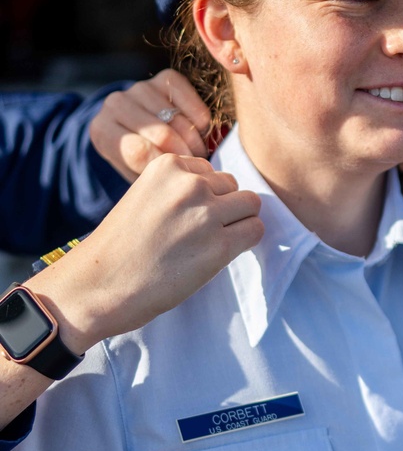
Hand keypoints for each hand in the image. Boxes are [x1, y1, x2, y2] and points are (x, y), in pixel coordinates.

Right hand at [29, 154, 262, 351]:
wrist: (100, 284)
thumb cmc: (120, 248)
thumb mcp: (145, 198)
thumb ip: (178, 190)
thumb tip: (221, 195)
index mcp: (168, 166)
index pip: (209, 171)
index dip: (204, 196)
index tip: (184, 219)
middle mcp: (190, 184)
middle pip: (233, 186)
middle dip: (223, 208)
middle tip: (199, 235)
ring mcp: (207, 214)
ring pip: (250, 205)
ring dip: (238, 223)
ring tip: (210, 244)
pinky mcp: (220, 246)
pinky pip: (255, 231)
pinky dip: (245, 241)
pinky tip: (220, 255)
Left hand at [90, 70, 212, 181]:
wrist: (142, 130)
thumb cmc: (140, 158)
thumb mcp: (136, 174)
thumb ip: (149, 174)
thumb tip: (175, 176)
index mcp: (102, 131)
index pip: (138, 150)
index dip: (165, 165)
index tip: (178, 177)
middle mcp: (116, 103)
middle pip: (161, 134)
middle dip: (184, 155)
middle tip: (194, 168)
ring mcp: (140, 88)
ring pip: (176, 119)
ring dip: (194, 141)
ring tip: (197, 154)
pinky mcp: (165, 78)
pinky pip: (189, 101)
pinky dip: (200, 121)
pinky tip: (200, 132)